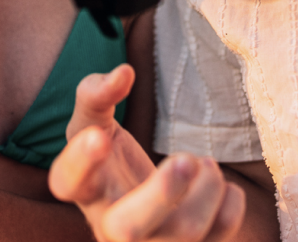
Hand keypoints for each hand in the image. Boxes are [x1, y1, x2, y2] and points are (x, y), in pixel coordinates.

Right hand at [49, 66, 244, 241]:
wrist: (135, 204)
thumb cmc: (111, 162)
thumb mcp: (93, 126)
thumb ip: (98, 94)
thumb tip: (124, 72)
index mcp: (85, 191)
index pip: (67, 183)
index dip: (80, 162)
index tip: (99, 136)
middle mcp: (111, 227)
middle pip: (128, 228)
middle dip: (162, 192)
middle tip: (185, 158)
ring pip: (184, 232)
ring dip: (206, 188)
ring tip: (204, 163)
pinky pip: (218, 237)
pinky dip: (229, 205)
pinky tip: (218, 185)